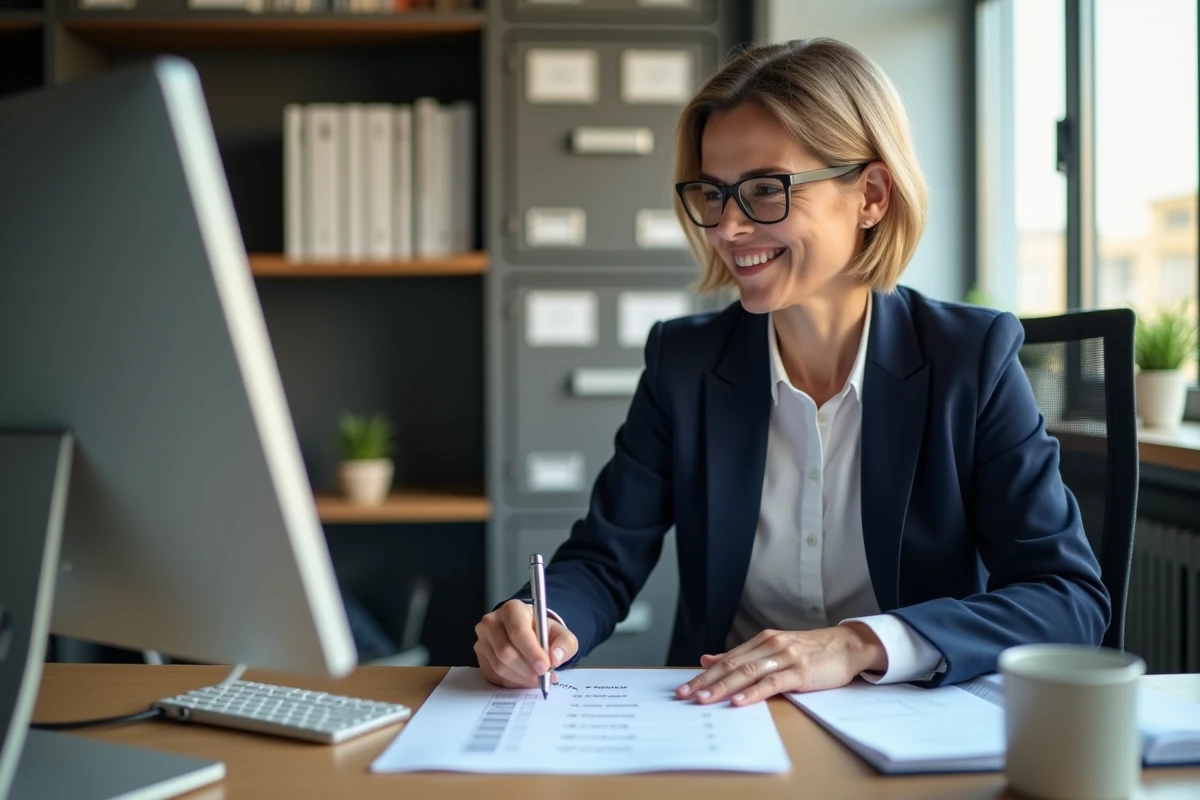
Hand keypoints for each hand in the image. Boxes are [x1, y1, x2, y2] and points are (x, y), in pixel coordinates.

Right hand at [474, 599, 578, 688]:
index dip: (532, 652)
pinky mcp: (480, 657)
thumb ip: (564, 644)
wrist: (528, 632)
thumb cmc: (542, 631)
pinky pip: (494, 676)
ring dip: (521, 678)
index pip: (518, 631)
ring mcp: (482, 640)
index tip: (545, 667)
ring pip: (499, 666)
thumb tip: (556, 658)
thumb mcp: (560, 633)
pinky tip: (524, 679)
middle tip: (543, 678)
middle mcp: (492, 622)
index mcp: (512, 609)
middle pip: (505, 652)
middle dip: (527, 670)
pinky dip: (512, 682)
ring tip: (537, 679)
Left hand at [675, 623, 886, 705]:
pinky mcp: (800, 671)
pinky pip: (773, 682)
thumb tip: (707, 660)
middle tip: (685, 695)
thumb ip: (741, 656)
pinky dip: (755, 692)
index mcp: (761, 641)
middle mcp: (770, 646)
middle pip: (732, 666)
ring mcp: (785, 657)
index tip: (684, 688)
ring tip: (705, 700)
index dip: (704, 675)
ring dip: (724, 687)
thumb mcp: (772, 649)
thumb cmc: (809, 651)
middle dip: (706, 682)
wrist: (846, 646)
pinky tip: (740, 701)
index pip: (726, 660)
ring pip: (748, 673)